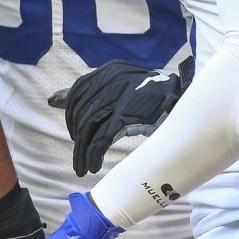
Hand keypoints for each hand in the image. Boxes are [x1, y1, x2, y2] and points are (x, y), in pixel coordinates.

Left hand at [50, 58, 190, 175]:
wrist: (185, 100)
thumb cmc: (152, 97)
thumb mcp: (122, 86)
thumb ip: (93, 93)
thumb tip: (53, 99)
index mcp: (110, 70)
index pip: (78, 91)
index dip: (70, 114)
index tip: (74, 134)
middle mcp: (112, 79)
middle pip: (82, 112)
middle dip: (77, 139)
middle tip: (79, 157)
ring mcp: (121, 96)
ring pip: (89, 127)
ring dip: (83, 152)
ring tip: (84, 167)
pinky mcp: (128, 115)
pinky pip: (102, 137)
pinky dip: (94, 154)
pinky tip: (94, 165)